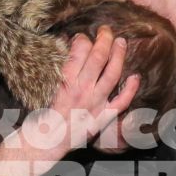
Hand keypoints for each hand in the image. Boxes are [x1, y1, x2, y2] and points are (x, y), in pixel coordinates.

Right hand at [21, 28, 137, 155]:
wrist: (43, 145)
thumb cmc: (40, 116)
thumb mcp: (44, 88)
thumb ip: (58, 71)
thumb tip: (67, 54)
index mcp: (65, 81)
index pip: (79, 50)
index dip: (83, 39)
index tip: (82, 37)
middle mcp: (82, 89)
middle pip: (98, 56)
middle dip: (104, 38)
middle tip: (105, 30)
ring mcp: (95, 103)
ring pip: (112, 73)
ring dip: (118, 55)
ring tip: (121, 42)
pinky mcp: (102, 118)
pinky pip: (121, 101)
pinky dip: (131, 89)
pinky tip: (135, 77)